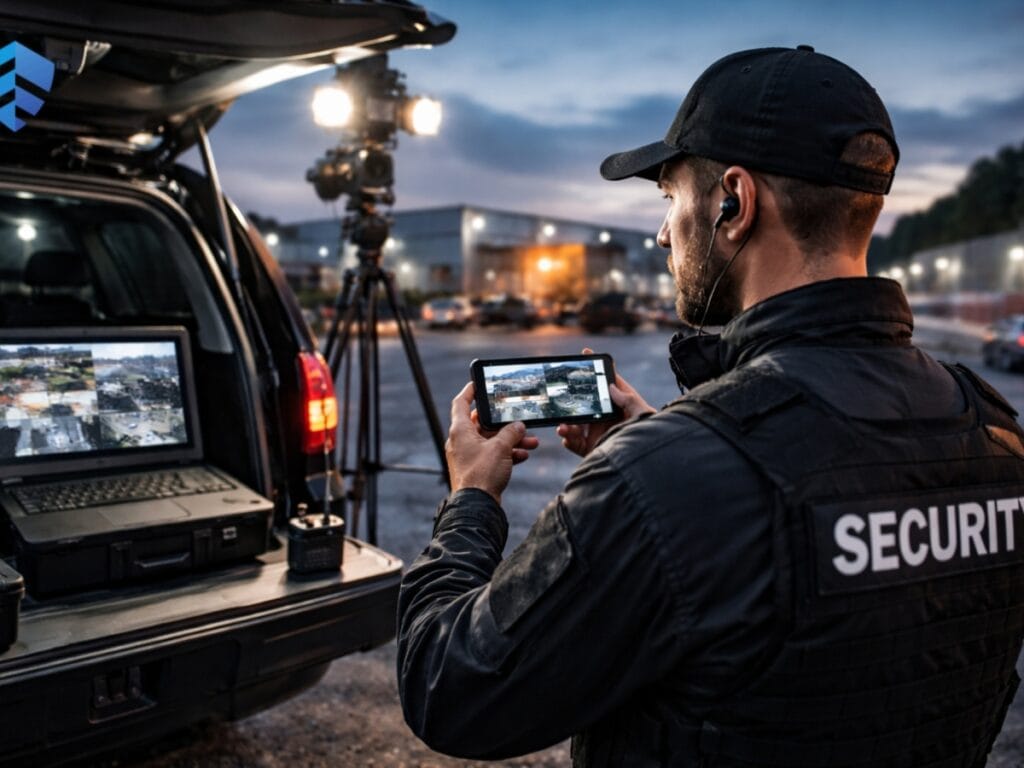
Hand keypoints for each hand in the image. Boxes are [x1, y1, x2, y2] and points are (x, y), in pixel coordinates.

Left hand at [446, 381, 539, 503]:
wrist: (477, 506)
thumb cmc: (482, 475)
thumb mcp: (500, 448)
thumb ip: (511, 432)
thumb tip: (518, 425)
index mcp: (460, 431)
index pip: (461, 403)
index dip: (470, 390)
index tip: (479, 383)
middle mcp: (461, 441)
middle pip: (483, 423)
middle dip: (505, 423)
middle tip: (520, 419)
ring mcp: (468, 455)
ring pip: (491, 440)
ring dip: (511, 440)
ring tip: (531, 441)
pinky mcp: (476, 468)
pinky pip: (493, 455)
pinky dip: (507, 453)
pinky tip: (523, 455)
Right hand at [556, 348, 654, 456]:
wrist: (644, 463)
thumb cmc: (649, 434)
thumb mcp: (641, 414)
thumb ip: (627, 399)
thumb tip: (611, 386)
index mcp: (620, 404)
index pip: (608, 382)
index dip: (597, 367)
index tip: (586, 352)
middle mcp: (607, 417)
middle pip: (585, 402)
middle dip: (572, 399)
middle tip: (562, 396)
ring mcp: (598, 433)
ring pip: (575, 423)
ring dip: (566, 424)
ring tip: (563, 427)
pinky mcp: (591, 448)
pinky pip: (574, 443)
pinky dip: (568, 440)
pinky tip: (566, 438)